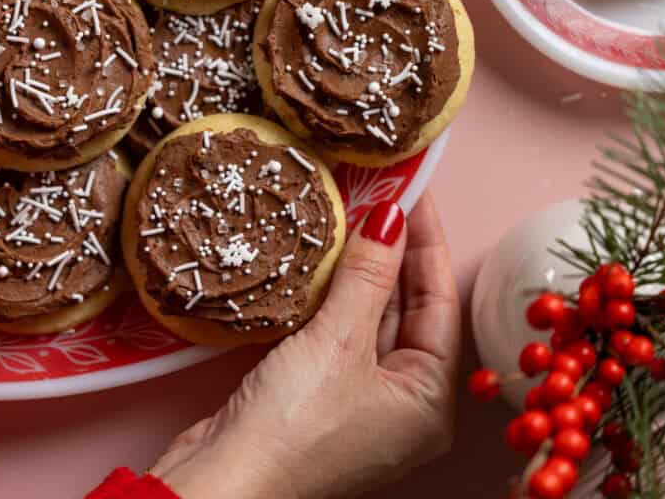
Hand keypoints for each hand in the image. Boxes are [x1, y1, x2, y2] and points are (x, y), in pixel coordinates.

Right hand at [150, 193, 459, 498]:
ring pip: (369, 322)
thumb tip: (391, 218)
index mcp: (430, 401)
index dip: (427, 244)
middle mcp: (403, 405)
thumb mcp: (338, 341)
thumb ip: (367, 276)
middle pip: (408, 312)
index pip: (440, 304)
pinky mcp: (317, 399)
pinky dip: (331, 299)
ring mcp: (358, 404)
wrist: (225, 481)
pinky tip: (320, 263)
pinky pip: (336, 337)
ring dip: (360, 273)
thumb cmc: (295, 425)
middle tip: (380, 195)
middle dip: (394, 254)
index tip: (414, 193)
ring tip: (350, 215)